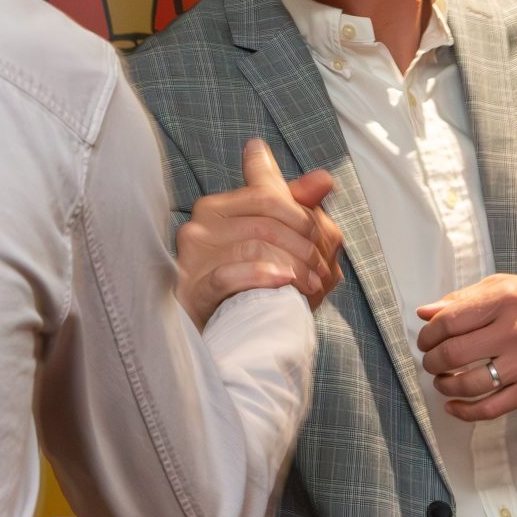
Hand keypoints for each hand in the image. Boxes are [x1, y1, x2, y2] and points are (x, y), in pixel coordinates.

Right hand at [175, 138, 342, 328]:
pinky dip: (264, 277)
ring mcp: (193, 258)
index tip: (320, 237)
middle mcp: (200, 226)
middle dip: (303, 245)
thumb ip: (296, 206)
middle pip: (265, 222)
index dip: (301, 215)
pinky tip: (286, 284)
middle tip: (322, 268)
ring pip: (254, 247)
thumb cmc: (249, 282)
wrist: (221, 336)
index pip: (266, 194)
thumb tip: (324, 179)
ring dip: (294, 266)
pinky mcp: (192, 289)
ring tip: (312, 285)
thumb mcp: (275, 240)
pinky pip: (230, 275)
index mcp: (217, 207)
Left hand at [415, 274, 516, 421]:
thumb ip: (463, 299)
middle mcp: (516, 331)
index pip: (450, 320)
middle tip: (431, 360)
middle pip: (455, 354)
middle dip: (432, 360)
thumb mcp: (503, 287)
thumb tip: (425, 313)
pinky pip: (492, 408)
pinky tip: (453, 407)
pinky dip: (466, 412)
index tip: (426, 339)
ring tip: (441, 380)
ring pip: (470, 384)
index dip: (429, 333)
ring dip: (445, 386)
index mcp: (505, 300)